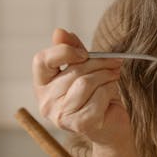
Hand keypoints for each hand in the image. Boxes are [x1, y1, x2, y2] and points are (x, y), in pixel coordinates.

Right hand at [32, 28, 130, 147]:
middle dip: (100, 62)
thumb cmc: (97, 94)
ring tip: (113, 78)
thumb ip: (72, 49)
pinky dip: (110, 91)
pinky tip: (111, 96)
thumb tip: (59, 31)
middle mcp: (46, 102)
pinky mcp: (79, 124)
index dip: (63, 51)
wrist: (112, 125)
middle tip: (115, 63)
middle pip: (73, 69)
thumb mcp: (84, 67)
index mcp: (42, 85)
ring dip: (107, 76)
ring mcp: (60, 115)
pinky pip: (98, 96)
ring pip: (86, 82)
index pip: (41, 60)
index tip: (83, 53)